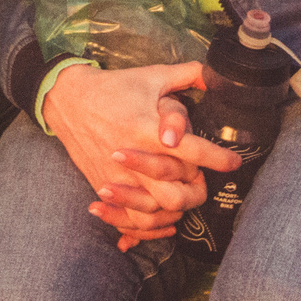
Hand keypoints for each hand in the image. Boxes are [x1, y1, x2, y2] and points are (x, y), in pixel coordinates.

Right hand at [43, 60, 240, 250]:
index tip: (233, 162)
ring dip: (176, 208)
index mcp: (147, 129)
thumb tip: (214, 73)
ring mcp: (116, 177)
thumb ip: (187, 74)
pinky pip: (129, 220)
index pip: (192, 151)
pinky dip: (148, 228)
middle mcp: (133, 158)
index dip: (218, 159)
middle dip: (198, 190)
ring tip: (185, 195)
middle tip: (204, 180)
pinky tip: (163, 220)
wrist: (67, 99)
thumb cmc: (114, 87)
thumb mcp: (151, 75)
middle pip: (175, 193)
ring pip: (155, 211)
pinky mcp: (103, 186)